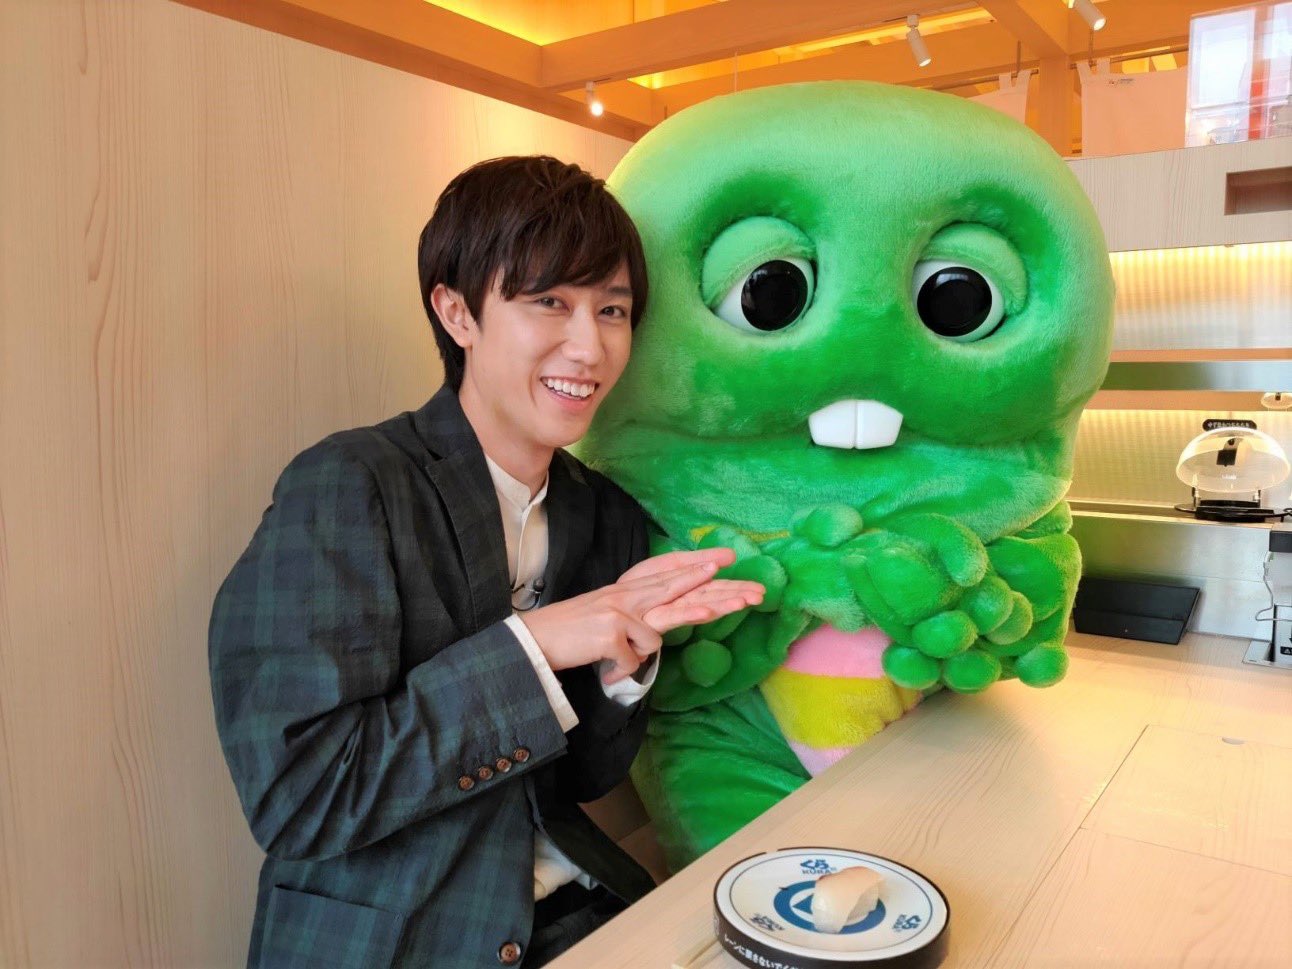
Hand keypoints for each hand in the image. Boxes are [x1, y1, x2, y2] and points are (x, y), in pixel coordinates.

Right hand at [519, 553, 762, 684]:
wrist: (534, 642)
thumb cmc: (571, 634)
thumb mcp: (605, 621)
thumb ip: (632, 623)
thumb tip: (653, 638)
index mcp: (625, 592)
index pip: (665, 575)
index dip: (693, 567)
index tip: (721, 559)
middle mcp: (624, 598)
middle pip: (673, 588)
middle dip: (705, 580)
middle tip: (727, 567)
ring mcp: (618, 615)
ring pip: (661, 624)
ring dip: (675, 626)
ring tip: (709, 613)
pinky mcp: (610, 635)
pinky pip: (632, 660)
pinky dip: (620, 671)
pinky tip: (607, 670)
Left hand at [621, 547, 764, 634]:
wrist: (602, 607)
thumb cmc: (636, 588)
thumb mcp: (669, 566)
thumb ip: (699, 560)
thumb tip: (731, 556)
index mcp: (684, 590)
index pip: (716, 589)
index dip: (737, 589)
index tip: (761, 591)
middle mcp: (678, 604)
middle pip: (712, 598)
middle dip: (736, 596)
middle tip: (760, 596)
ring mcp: (665, 611)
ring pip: (698, 606)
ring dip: (722, 604)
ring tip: (744, 601)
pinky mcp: (649, 618)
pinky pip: (673, 615)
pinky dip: (691, 613)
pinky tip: (707, 610)